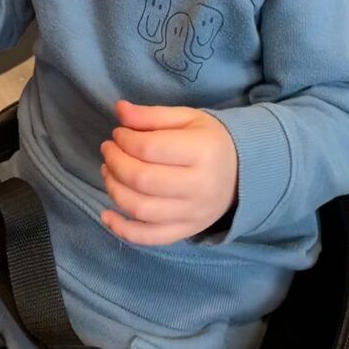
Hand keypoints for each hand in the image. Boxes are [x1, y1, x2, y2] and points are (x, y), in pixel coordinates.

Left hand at [100, 101, 237, 245]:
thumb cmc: (209, 140)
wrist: (242, 172)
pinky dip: (122, 230)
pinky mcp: (186, 231)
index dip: (125, 139)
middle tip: (108, 149)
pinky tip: (106, 215)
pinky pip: (149, 238)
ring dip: (114, 190)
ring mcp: (193, 214)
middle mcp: (199, 187)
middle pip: (142, 180)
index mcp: (202, 152)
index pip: (150, 148)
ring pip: (141, 210)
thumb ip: (152, 115)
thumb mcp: (187, 118)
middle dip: (116, 163)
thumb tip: (119, 110)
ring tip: (108, 171)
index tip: (118, 132)